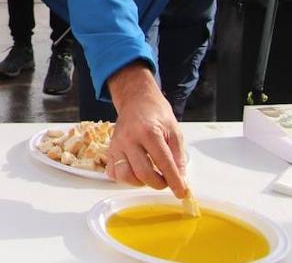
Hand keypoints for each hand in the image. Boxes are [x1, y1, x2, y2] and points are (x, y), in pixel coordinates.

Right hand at [105, 63, 189, 197]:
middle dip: (159, 184)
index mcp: (148, 132)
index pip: (164, 163)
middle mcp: (129, 139)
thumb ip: (178, 155)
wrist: (136, 99)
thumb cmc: (156, 113)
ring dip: (140, 182)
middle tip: (166, 181)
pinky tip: (135, 171)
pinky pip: (113, 173)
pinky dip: (125, 178)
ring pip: (125, 176)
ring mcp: (116, 145)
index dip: (175, 181)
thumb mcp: (174, 130)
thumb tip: (181, 177)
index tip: (182, 192)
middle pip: (143, 173)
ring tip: (150, 175)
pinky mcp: (109, 150)